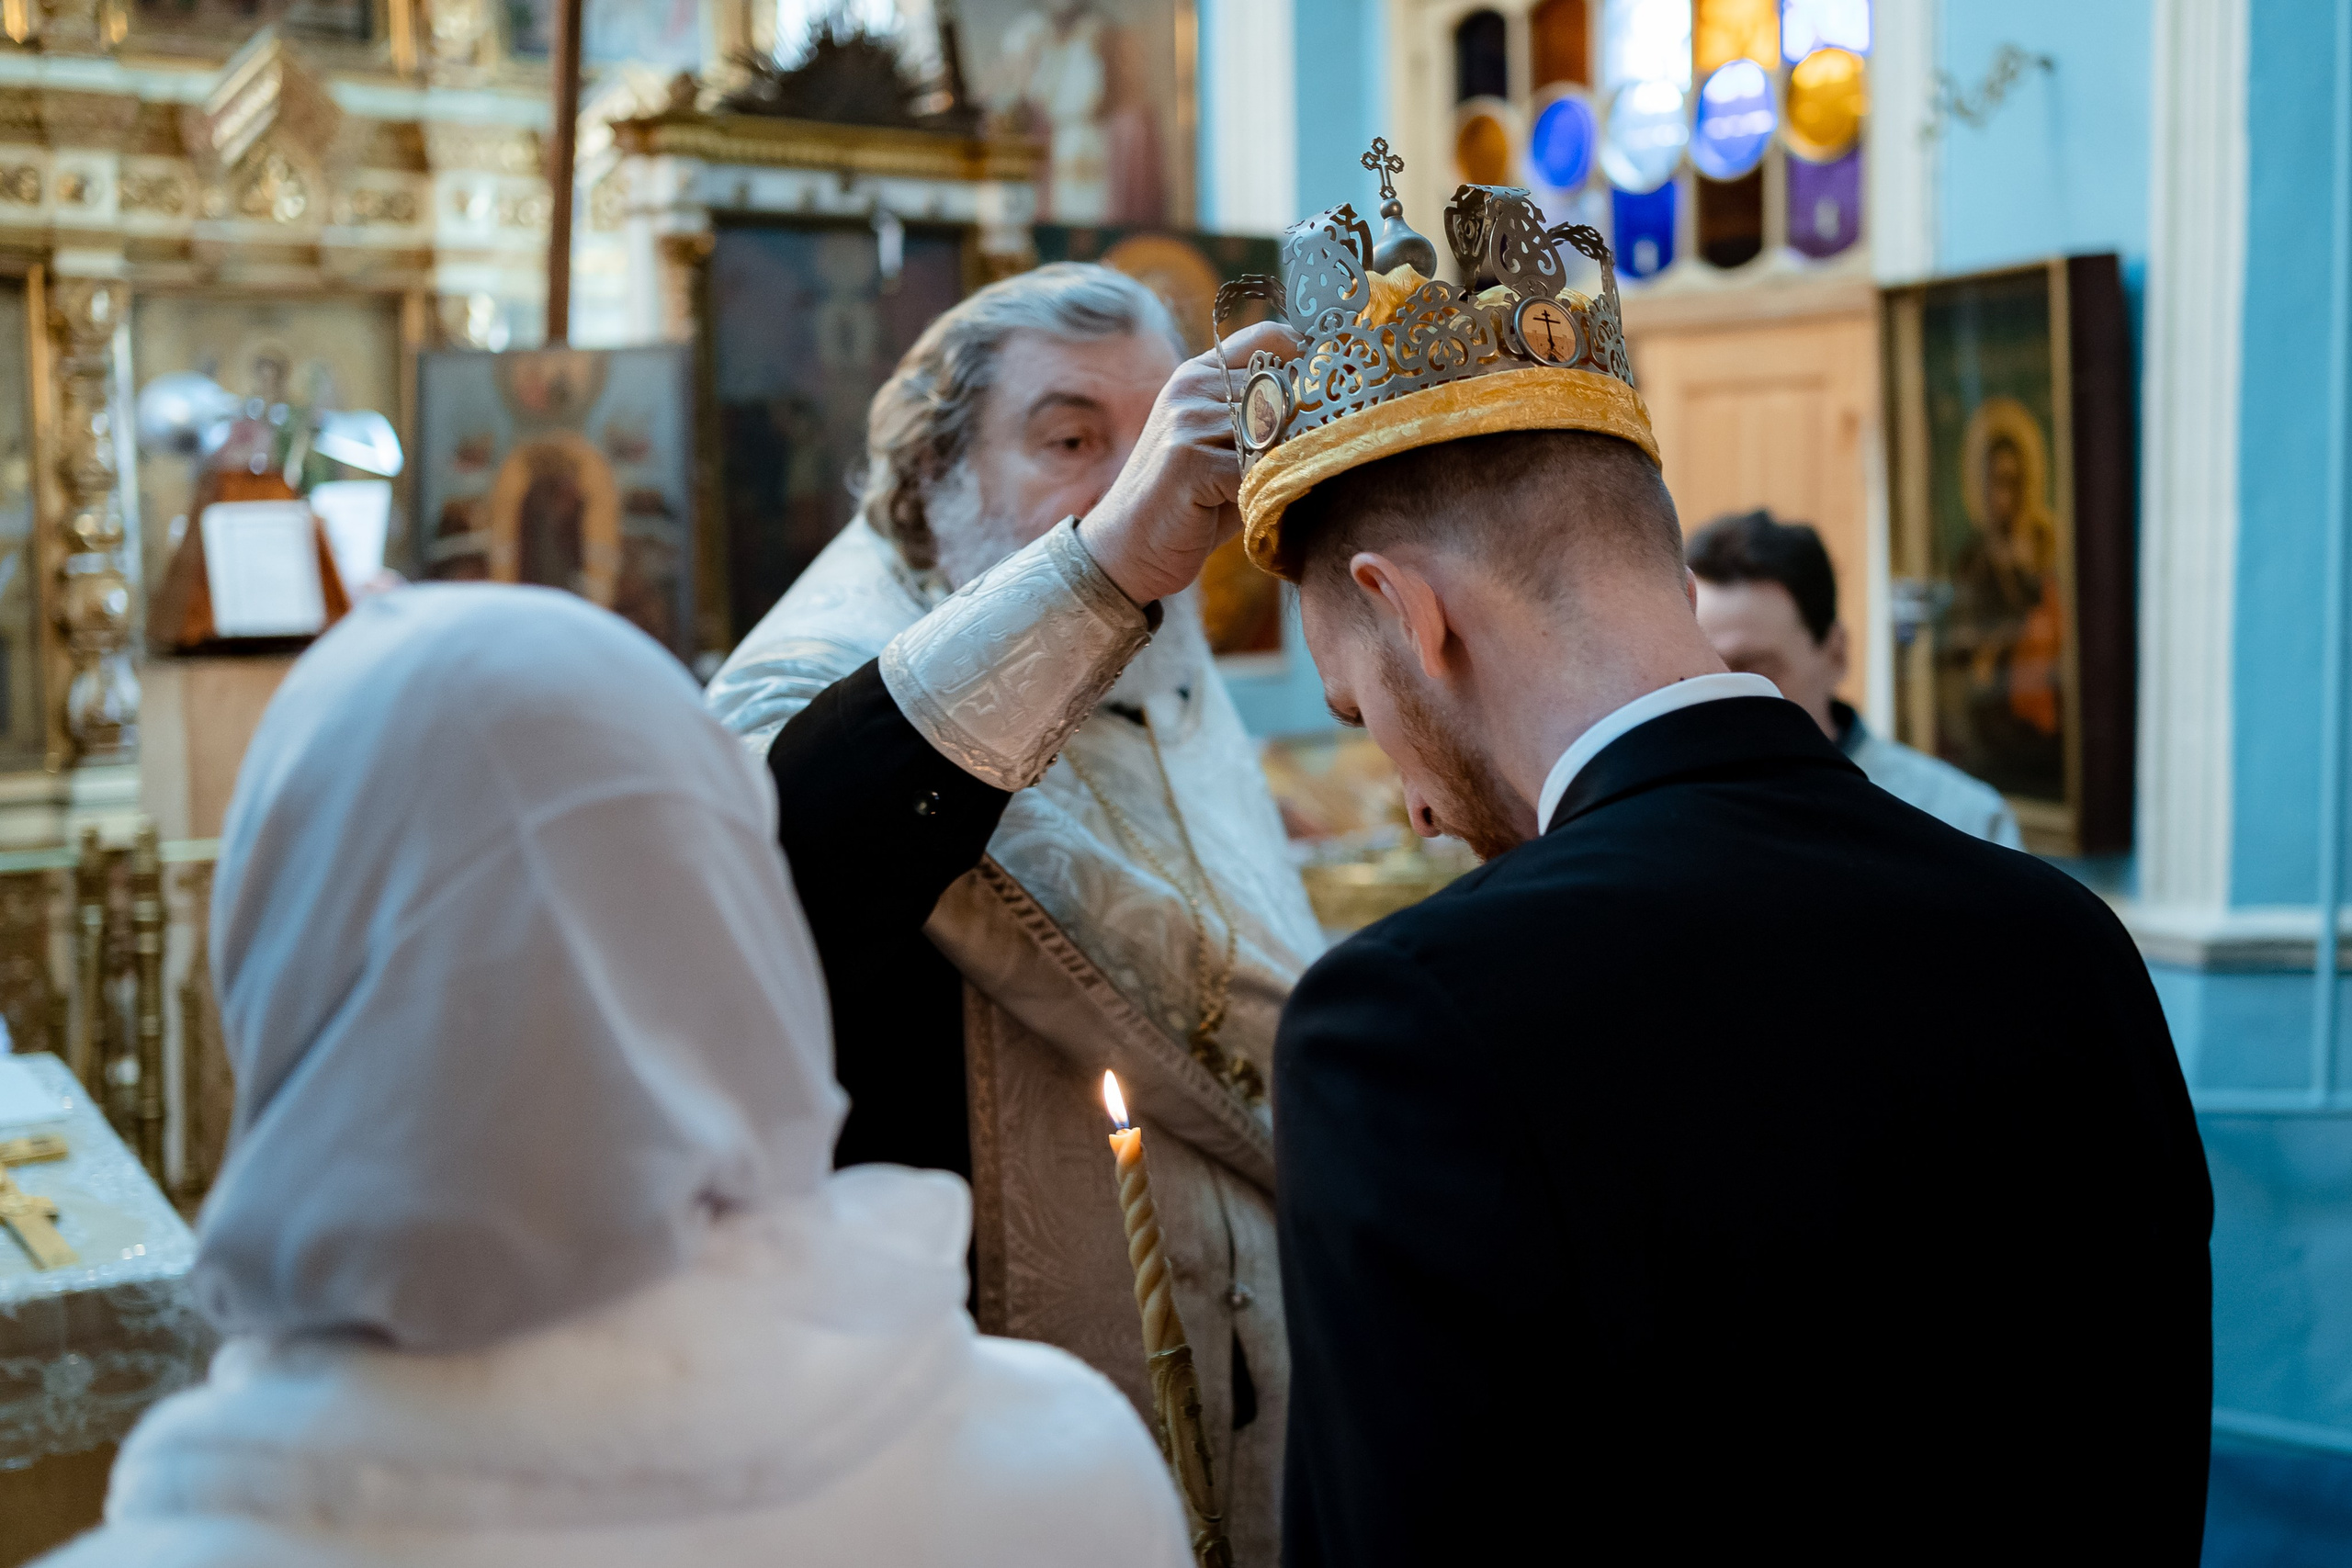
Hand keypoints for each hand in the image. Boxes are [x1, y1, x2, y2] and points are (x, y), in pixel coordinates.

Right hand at [1079, 320, 1300, 605]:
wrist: (1128, 549)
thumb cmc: (1191, 504)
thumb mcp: (1228, 452)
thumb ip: (1265, 424)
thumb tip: (1336, 410)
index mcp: (1199, 375)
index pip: (1269, 337)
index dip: (1306, 361)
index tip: (1325, 394)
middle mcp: (1191, 388)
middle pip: (1282, 390)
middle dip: (1299, 431)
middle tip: (1298, 464)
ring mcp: (1186, 420)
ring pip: (1273, 431)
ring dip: (1281, 466)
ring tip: (1267, 490)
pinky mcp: (1187, 459)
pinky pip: (1255, 470)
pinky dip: (1263, 493)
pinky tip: (1249, 507)